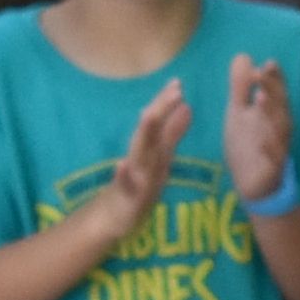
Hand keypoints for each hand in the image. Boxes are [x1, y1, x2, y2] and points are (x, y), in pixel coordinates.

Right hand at [102, 80, 194, 231]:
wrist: (112, 217)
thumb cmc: (138, 185)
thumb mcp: (160, 157)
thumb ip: (172, 133)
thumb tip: (187, 107)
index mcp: (150, 148)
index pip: (158, 121)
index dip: (167, 102)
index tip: (178, 82)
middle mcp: (140, 157)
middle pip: (150, 130)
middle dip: (161, 110)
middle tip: (175, 90)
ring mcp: (131, 177)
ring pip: (138, 153)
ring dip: (143, 135)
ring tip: (149, 115)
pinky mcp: (125, 198)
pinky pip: (124, 186)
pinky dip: (122, 175)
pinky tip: (120, 166)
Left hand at [222, 54, 298, 210]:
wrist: (251, 185)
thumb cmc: (248, 146)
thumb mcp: (239, 114)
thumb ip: (241, 88)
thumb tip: (244, 56)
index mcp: (271, 113)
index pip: (276, 91)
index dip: (274, 78)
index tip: (267, 63)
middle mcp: (278, 128)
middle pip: (279, 106)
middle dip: (273, 89)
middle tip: (260, 73)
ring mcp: (278, 148)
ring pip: (279, 129)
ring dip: (272, 114)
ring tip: (261, 97)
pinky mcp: (273, 169)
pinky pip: (274, 159)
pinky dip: (271, 150)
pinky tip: (264, 142)